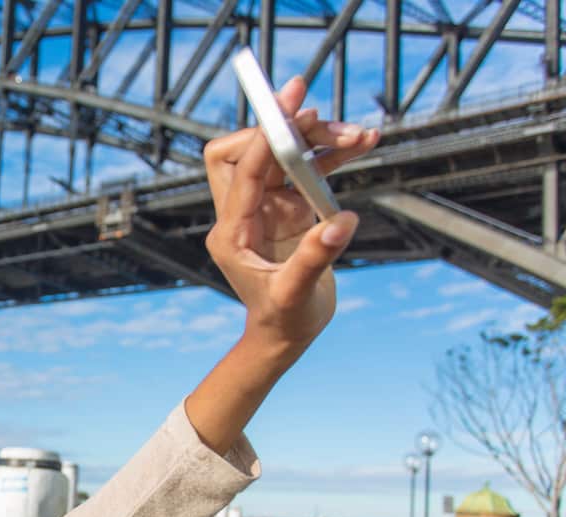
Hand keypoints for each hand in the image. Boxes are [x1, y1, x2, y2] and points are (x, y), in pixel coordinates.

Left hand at [203, 77, 378, 356]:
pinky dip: (332, 155)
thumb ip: (315, 258)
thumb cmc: (284, 319)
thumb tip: (342, 221)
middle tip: (323, 115)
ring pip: (284, 155)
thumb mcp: (296, 294)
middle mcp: (244, 212)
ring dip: (319, 140)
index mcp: (231, 231)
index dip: (265, 136)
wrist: (287, 334)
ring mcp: (266, 207)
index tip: (290, 104)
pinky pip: (307, 169)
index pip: (243, 171)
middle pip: (255, 151)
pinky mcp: (290, 208)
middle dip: (288, 131)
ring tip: (362, 136)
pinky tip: (363, 144)